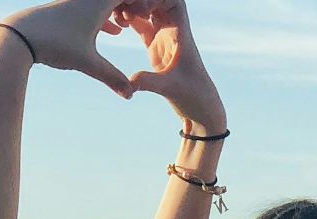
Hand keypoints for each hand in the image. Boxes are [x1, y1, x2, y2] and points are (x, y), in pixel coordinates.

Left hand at [4, 0, 153, 98]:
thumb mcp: (87, 63)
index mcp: (97, 3)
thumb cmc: (54, 44)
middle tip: (143, 20)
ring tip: (128, 27)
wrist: (18, 35)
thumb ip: (112, 77)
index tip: (150, 18)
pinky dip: (106, 15)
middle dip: (134, 6)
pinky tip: (112, 31)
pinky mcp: (67, 9)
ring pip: (105, 2)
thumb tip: (131, 95)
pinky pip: (94, 6)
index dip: (143, 4)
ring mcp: (75, 2)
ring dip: (120, 10)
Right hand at [118, 0, 225, 133]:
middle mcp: (173, 31)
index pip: (173, 1)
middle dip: (140, 1)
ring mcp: (164, 38)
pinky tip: (115, 24)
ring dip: (132, 8)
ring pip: (147, 10)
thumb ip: (149, 82)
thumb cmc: (193, 97)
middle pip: (157, 1)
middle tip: (122, 11)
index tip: (141, 9)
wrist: (200, 110)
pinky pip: (141, 25)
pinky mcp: (155, 47)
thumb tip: (129, 82)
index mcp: (181, 34)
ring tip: (116, 17)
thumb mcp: (170, 88)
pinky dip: (129, 20)